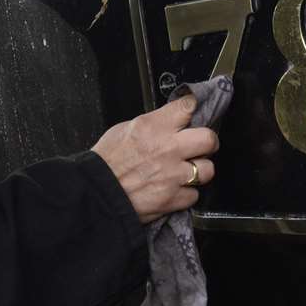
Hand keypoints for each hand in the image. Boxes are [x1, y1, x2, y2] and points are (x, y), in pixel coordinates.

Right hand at [91, 95, 217, 223]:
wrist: (96, 193)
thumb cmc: (105, 161)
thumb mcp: (124, 129)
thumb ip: (152, 124)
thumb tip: (168, 122)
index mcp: (155, 127)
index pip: (189, 107)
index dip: (192, 109)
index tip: (192, 112)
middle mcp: (169, 149)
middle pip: (209, 139)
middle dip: (208, 142)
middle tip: (201, 145)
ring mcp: (173, 175)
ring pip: (208, 170)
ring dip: (200, 170)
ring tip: (188, 171)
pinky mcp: (173, 199)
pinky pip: (194, 195)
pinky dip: (186, 194)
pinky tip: (175, 189)